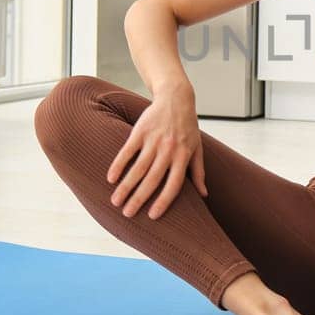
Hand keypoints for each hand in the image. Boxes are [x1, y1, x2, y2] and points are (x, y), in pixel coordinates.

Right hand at [106, 90, 208, 219]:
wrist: (176, 98)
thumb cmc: (188, 127)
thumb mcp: (197, 148)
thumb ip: (199, 172)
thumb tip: (204, 196)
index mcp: (183, 157)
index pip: (174, 185)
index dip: (163, 201)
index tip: (152, 216)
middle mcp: (168, 150)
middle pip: (152, 179)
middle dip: (139, 199)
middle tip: (127, 214)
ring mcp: (154, 140)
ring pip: (138, 168)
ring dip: (126, 186)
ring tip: (115, 201)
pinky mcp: (140, 131)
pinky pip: (127, 151)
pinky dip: (118, 165)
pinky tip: (110, 178)